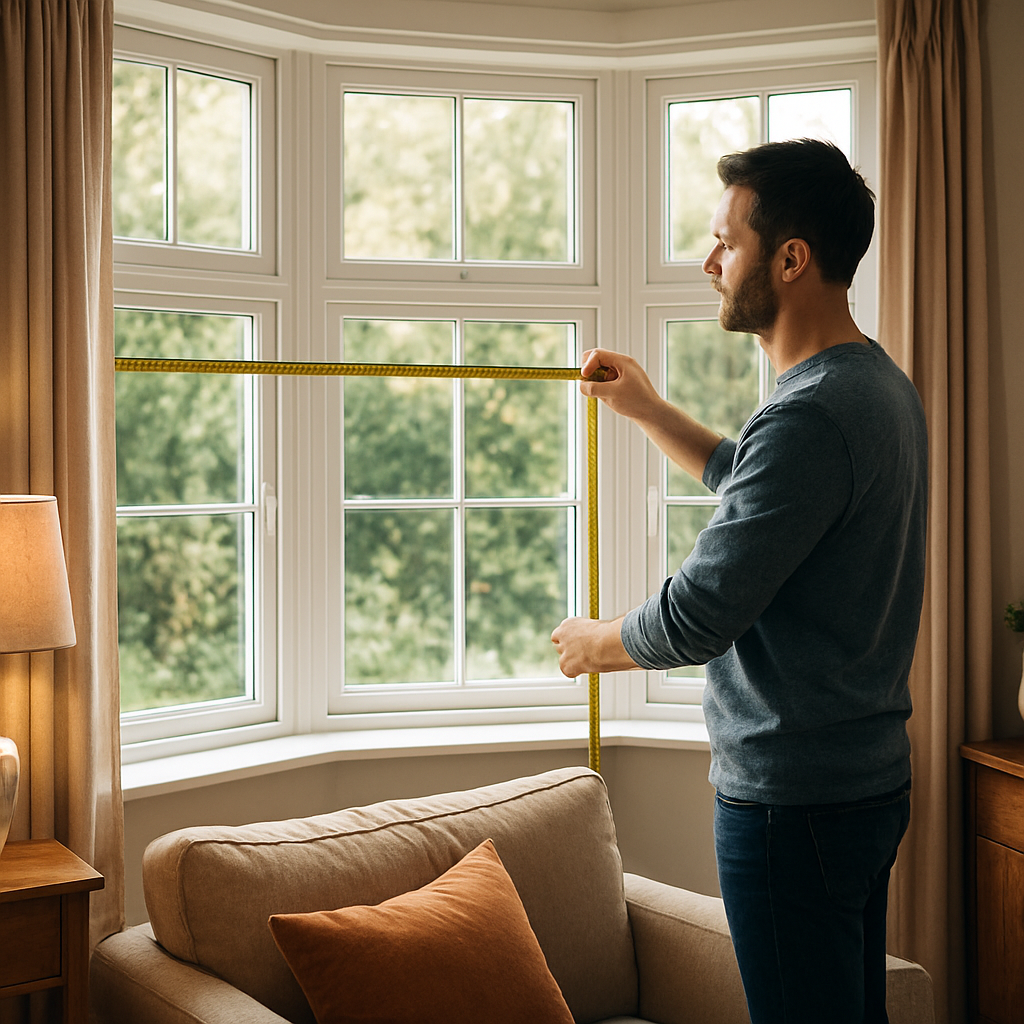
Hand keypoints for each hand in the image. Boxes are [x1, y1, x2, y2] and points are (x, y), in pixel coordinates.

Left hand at [550, 615, 638, 677]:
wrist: (609, 642)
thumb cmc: (610, 633)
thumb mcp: (599, 628)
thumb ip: (593, 633)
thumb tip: (604, 637)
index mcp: (569, 623)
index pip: (562, 634)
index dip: (571, 641)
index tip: (580, 645)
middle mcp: (562, 634)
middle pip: (559, 646)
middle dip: (569, 651)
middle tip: (583, 655)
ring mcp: (563, 650)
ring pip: (563, 659)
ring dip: (573, 662)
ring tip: (589, 660)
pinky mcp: (565, 665)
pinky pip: (569, 671)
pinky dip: (577, 671)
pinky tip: (588, 666)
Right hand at [581, 347, 722, 482]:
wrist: (652, 413)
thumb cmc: (636, 402)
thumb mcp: (612, 395)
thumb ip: (594, 388)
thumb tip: (581, 385)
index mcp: (622, 361)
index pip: (598, 354)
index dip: (587, 364)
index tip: (584, 377)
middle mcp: (621, 364)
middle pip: (597, 359)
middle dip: (589, 371)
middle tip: (589, 384)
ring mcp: (621, 372)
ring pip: (599, 371)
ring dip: (596, 381)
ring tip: (603, 395)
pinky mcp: (620, 382)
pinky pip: (604, 380)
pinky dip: (601, 388)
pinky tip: (608, 398)